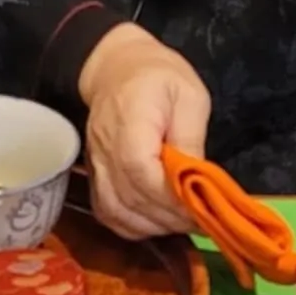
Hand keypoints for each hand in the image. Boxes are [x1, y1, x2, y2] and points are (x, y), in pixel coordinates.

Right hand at [77, 23, 210, 240]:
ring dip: (153, 225)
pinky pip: (108, 213)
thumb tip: (196, 179)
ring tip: (182, 220)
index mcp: (130, 120)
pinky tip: (157, 221)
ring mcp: (96, 164)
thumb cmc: (159, 76)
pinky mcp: (94, 176)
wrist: (116, 68)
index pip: (140, 169)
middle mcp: (106, 148)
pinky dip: (133, 226)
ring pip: (117, 212)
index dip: (170, 196)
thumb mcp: (189, 95)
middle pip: (130, 197)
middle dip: (170, 216)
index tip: (200, 207)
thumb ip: (191, 136)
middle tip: (201, 218)